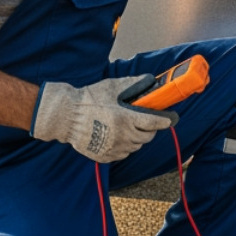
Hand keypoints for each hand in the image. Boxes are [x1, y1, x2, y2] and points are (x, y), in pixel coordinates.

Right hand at [31, 75, 176, 162]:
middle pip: (147, 137)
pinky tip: (117, 137)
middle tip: (146, 123)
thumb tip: (150, 79)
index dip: (165, 121)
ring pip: (135, 147)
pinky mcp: (104, 156)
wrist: (65, 116)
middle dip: (149, 129)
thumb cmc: (89, 99)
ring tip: (129, 128)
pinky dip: (124, 147)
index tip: (170, 119)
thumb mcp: (112, 86)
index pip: (154, 123)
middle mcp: (122, 136)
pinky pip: (122, 154)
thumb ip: (133, 84)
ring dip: (136, 138)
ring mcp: (113, 148)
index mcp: (126, 118)